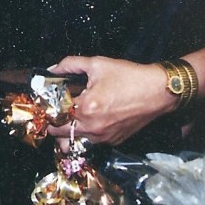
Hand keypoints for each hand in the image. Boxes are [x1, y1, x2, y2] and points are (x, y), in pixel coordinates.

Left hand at [47, 55, 175, 147]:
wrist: (157, 91)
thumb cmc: (129, 76)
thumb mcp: (98, 63)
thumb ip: (71, 64)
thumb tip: (52, 69)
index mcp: (85, 108)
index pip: (54, 115)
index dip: (48, 108)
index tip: (47, 102)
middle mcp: (92, 128)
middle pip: (59, 135)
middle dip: (55, 122)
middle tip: (59, 108)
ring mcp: (103, 138)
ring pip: (75, 141)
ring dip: (70, 131)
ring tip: (75, 115)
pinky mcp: (114, 141)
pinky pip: (93, 141)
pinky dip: (89, 132)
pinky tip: (96, 117)